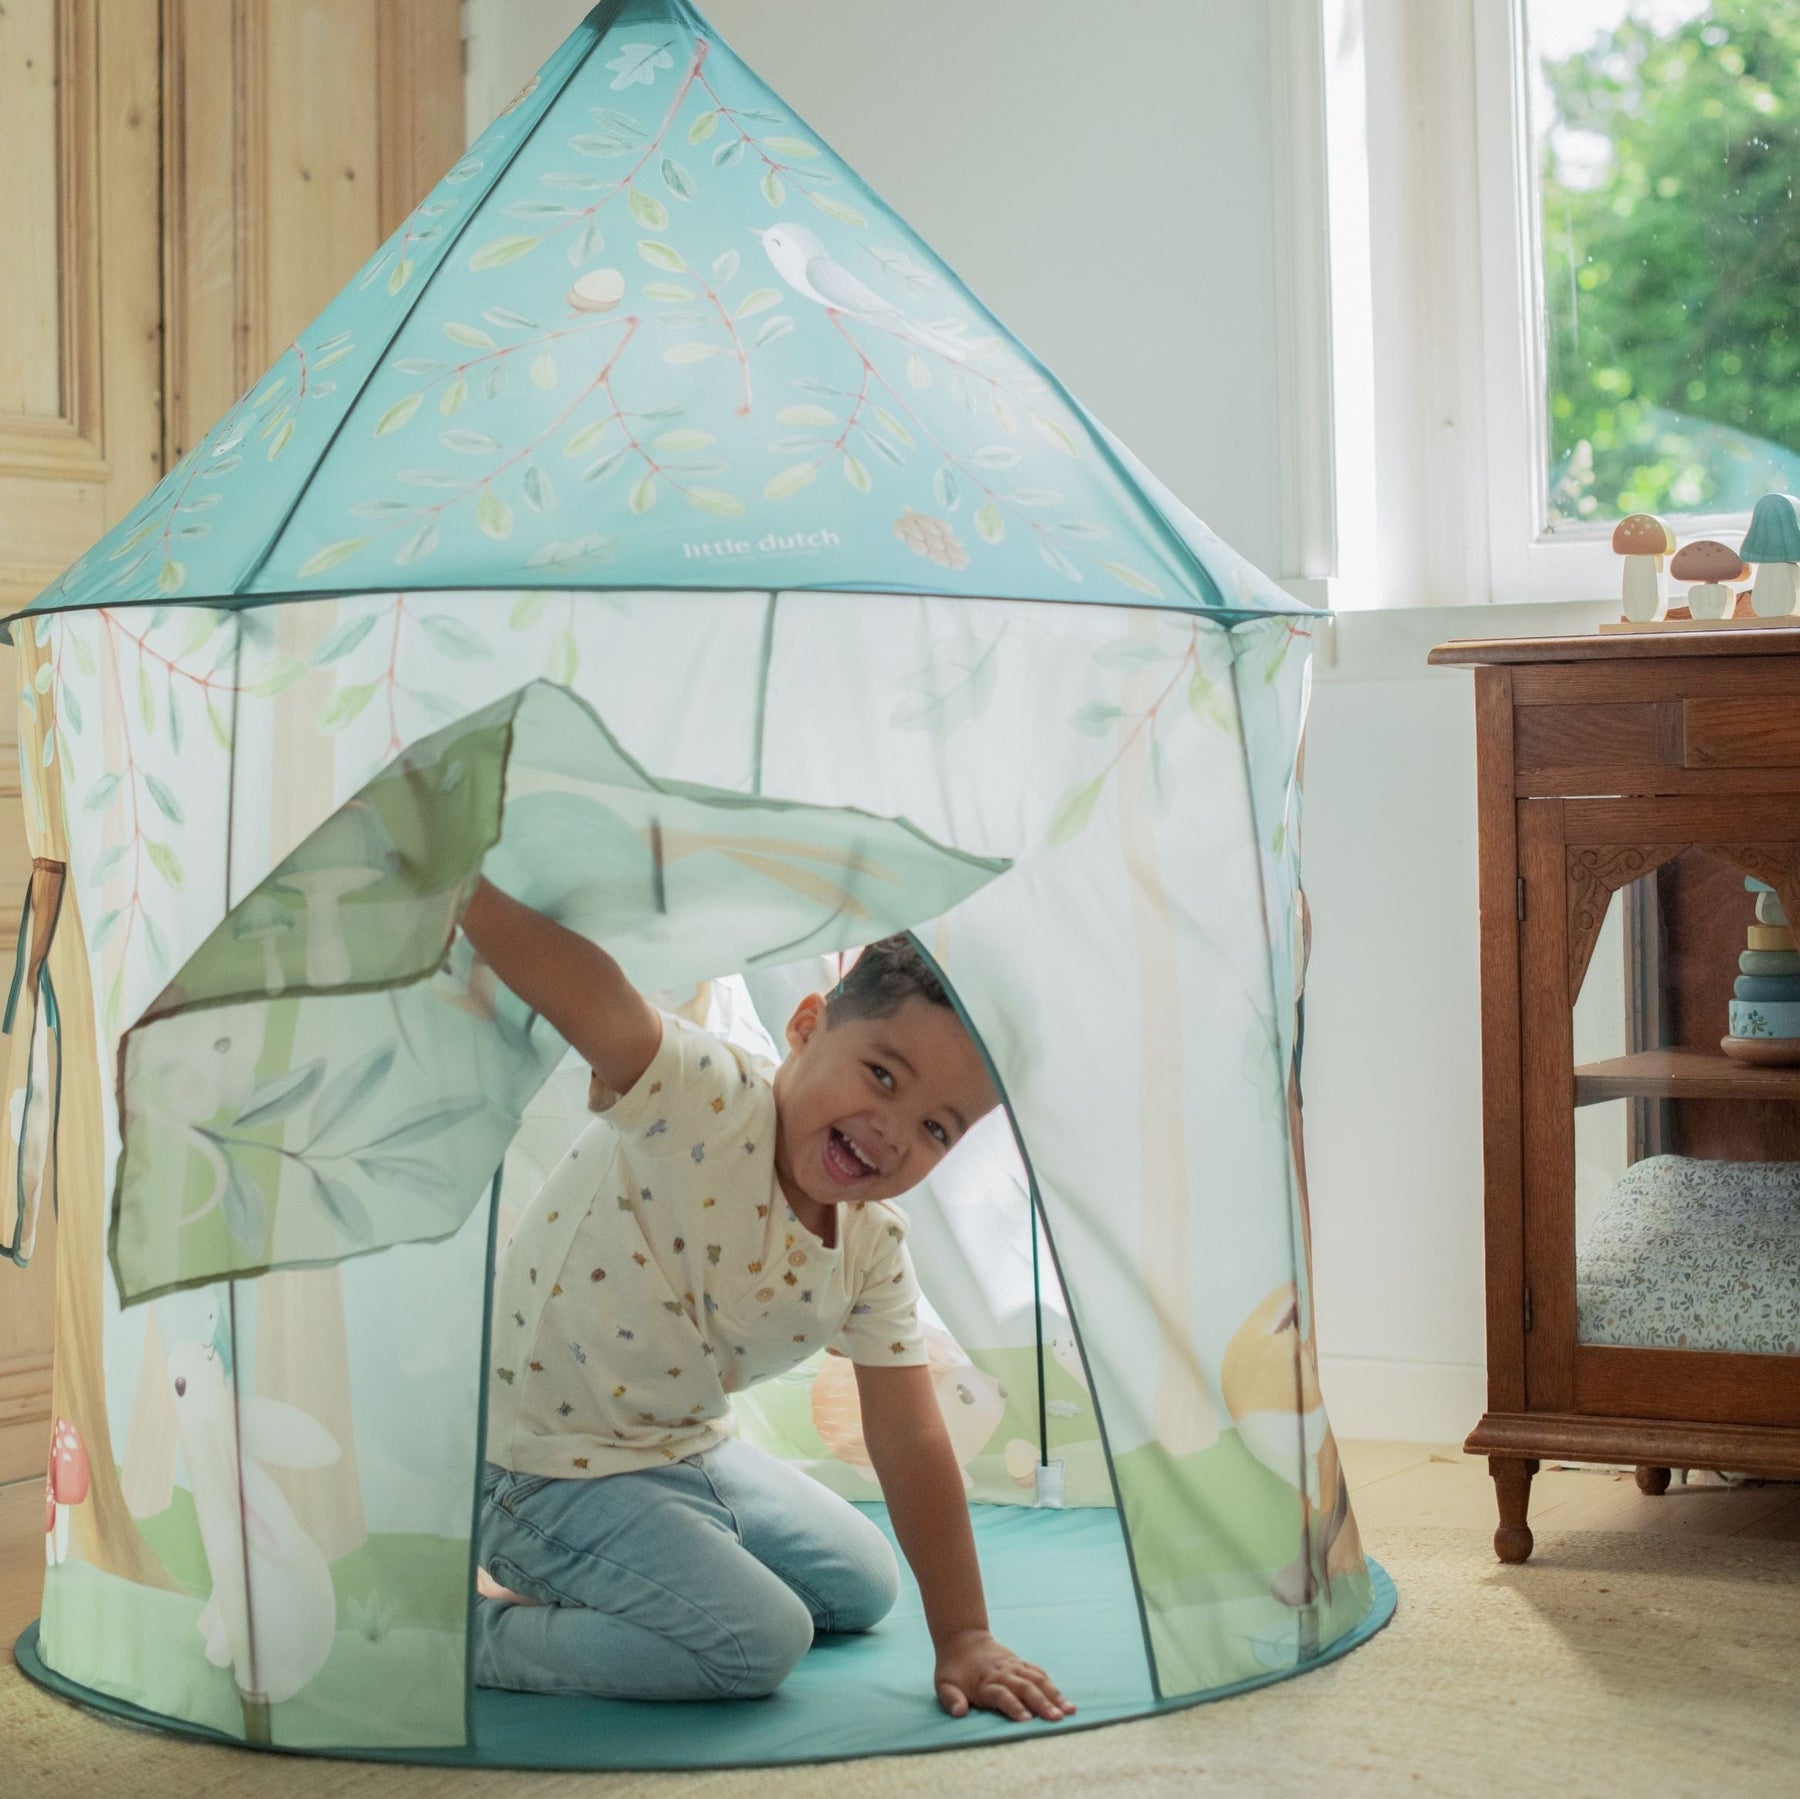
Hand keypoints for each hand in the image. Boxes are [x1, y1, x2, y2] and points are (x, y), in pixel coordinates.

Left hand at [934, 1629, 1072, 1722]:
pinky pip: (1039, 1673)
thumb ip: (951, 1699)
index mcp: (984, 1682)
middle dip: (1042, 1703)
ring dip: (1053, 1695)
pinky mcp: (1021, 1663)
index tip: (1026, 1720)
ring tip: (1069, 1710)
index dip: (1013, 1706)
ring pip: (1037, 1679)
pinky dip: (1053, 1686)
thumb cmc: (952, 1669)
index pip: (1001, 1694)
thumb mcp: (943, 1685)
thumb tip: (959, 1713)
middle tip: (1057, 1718)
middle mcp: (1002, 1672)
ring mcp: (1014, 1666)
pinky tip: (1065, 1700)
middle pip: (1025, 1687)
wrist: (962, 1638)